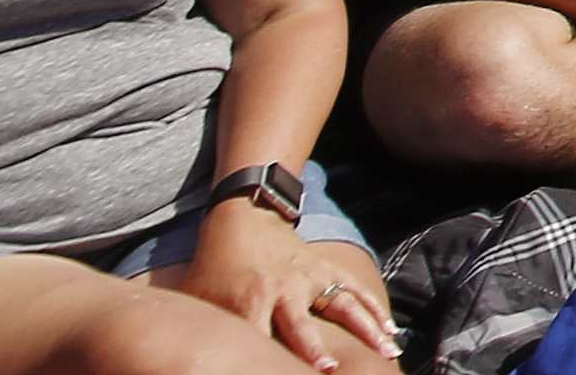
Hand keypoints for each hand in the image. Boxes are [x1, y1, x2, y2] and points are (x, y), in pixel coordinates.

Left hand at [184, 203, 388, 369]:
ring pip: (343, 305)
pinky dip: (374, 308)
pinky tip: (390, 330)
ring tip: (388, 352)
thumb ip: (201, 330)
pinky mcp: (326, 267)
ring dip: (365, 330)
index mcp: (248, 299)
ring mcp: (309, 276)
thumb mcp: (199, 298)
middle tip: (329, 370)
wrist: (243, 216)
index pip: (257, 336)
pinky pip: (355, 288)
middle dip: (315, 348)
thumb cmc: (215, 267)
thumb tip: (185, 362)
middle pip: (302, 325)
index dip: (267, 359)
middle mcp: (282, 289)